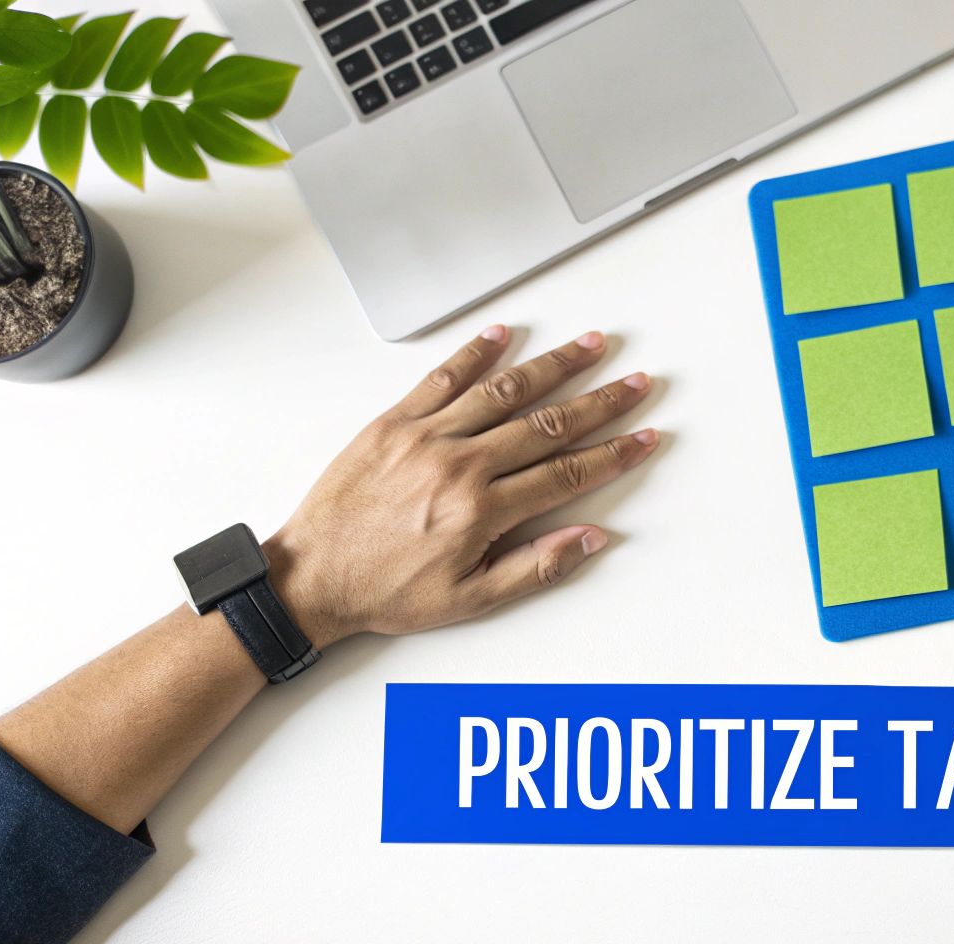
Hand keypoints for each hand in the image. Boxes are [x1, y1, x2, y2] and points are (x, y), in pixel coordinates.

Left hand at [262, 325, 658, 646]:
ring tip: (590, 345)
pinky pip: (441, 378)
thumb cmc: (385, 592)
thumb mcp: (469, 599)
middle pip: (547, 423)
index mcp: (481, 511)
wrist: (310, 578)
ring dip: (553, 365)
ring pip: (503, 391)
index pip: (566, 474)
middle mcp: (458, 465)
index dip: (613, 454)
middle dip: (601, 401)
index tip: (643, 437)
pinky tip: (504, 334)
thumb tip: (589, 539)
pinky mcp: (392, 422)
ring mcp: (424, 437)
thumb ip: (535, 566)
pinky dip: (474, 354)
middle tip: (636, 382)